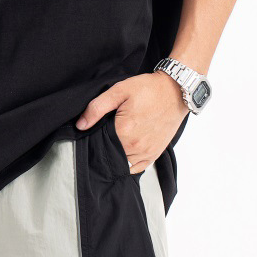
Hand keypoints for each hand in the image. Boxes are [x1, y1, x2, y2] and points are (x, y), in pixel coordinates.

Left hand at [75, 71, 189, 173]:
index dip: (95, 136)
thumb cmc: (149, 89)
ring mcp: (145, 152)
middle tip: (109, 133)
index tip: (97, 129)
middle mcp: (135, 146)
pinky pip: (136, 168)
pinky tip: (125, 153)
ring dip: (116, 155)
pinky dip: (128, 163)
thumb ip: (97, 108)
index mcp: (124, 131)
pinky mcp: (154, 155)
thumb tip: (81, 125)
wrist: (176, 91)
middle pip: (110, 153)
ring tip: (117, 140)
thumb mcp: (120, 90)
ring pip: (122, 162)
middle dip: (105, 146)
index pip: (99, 142)